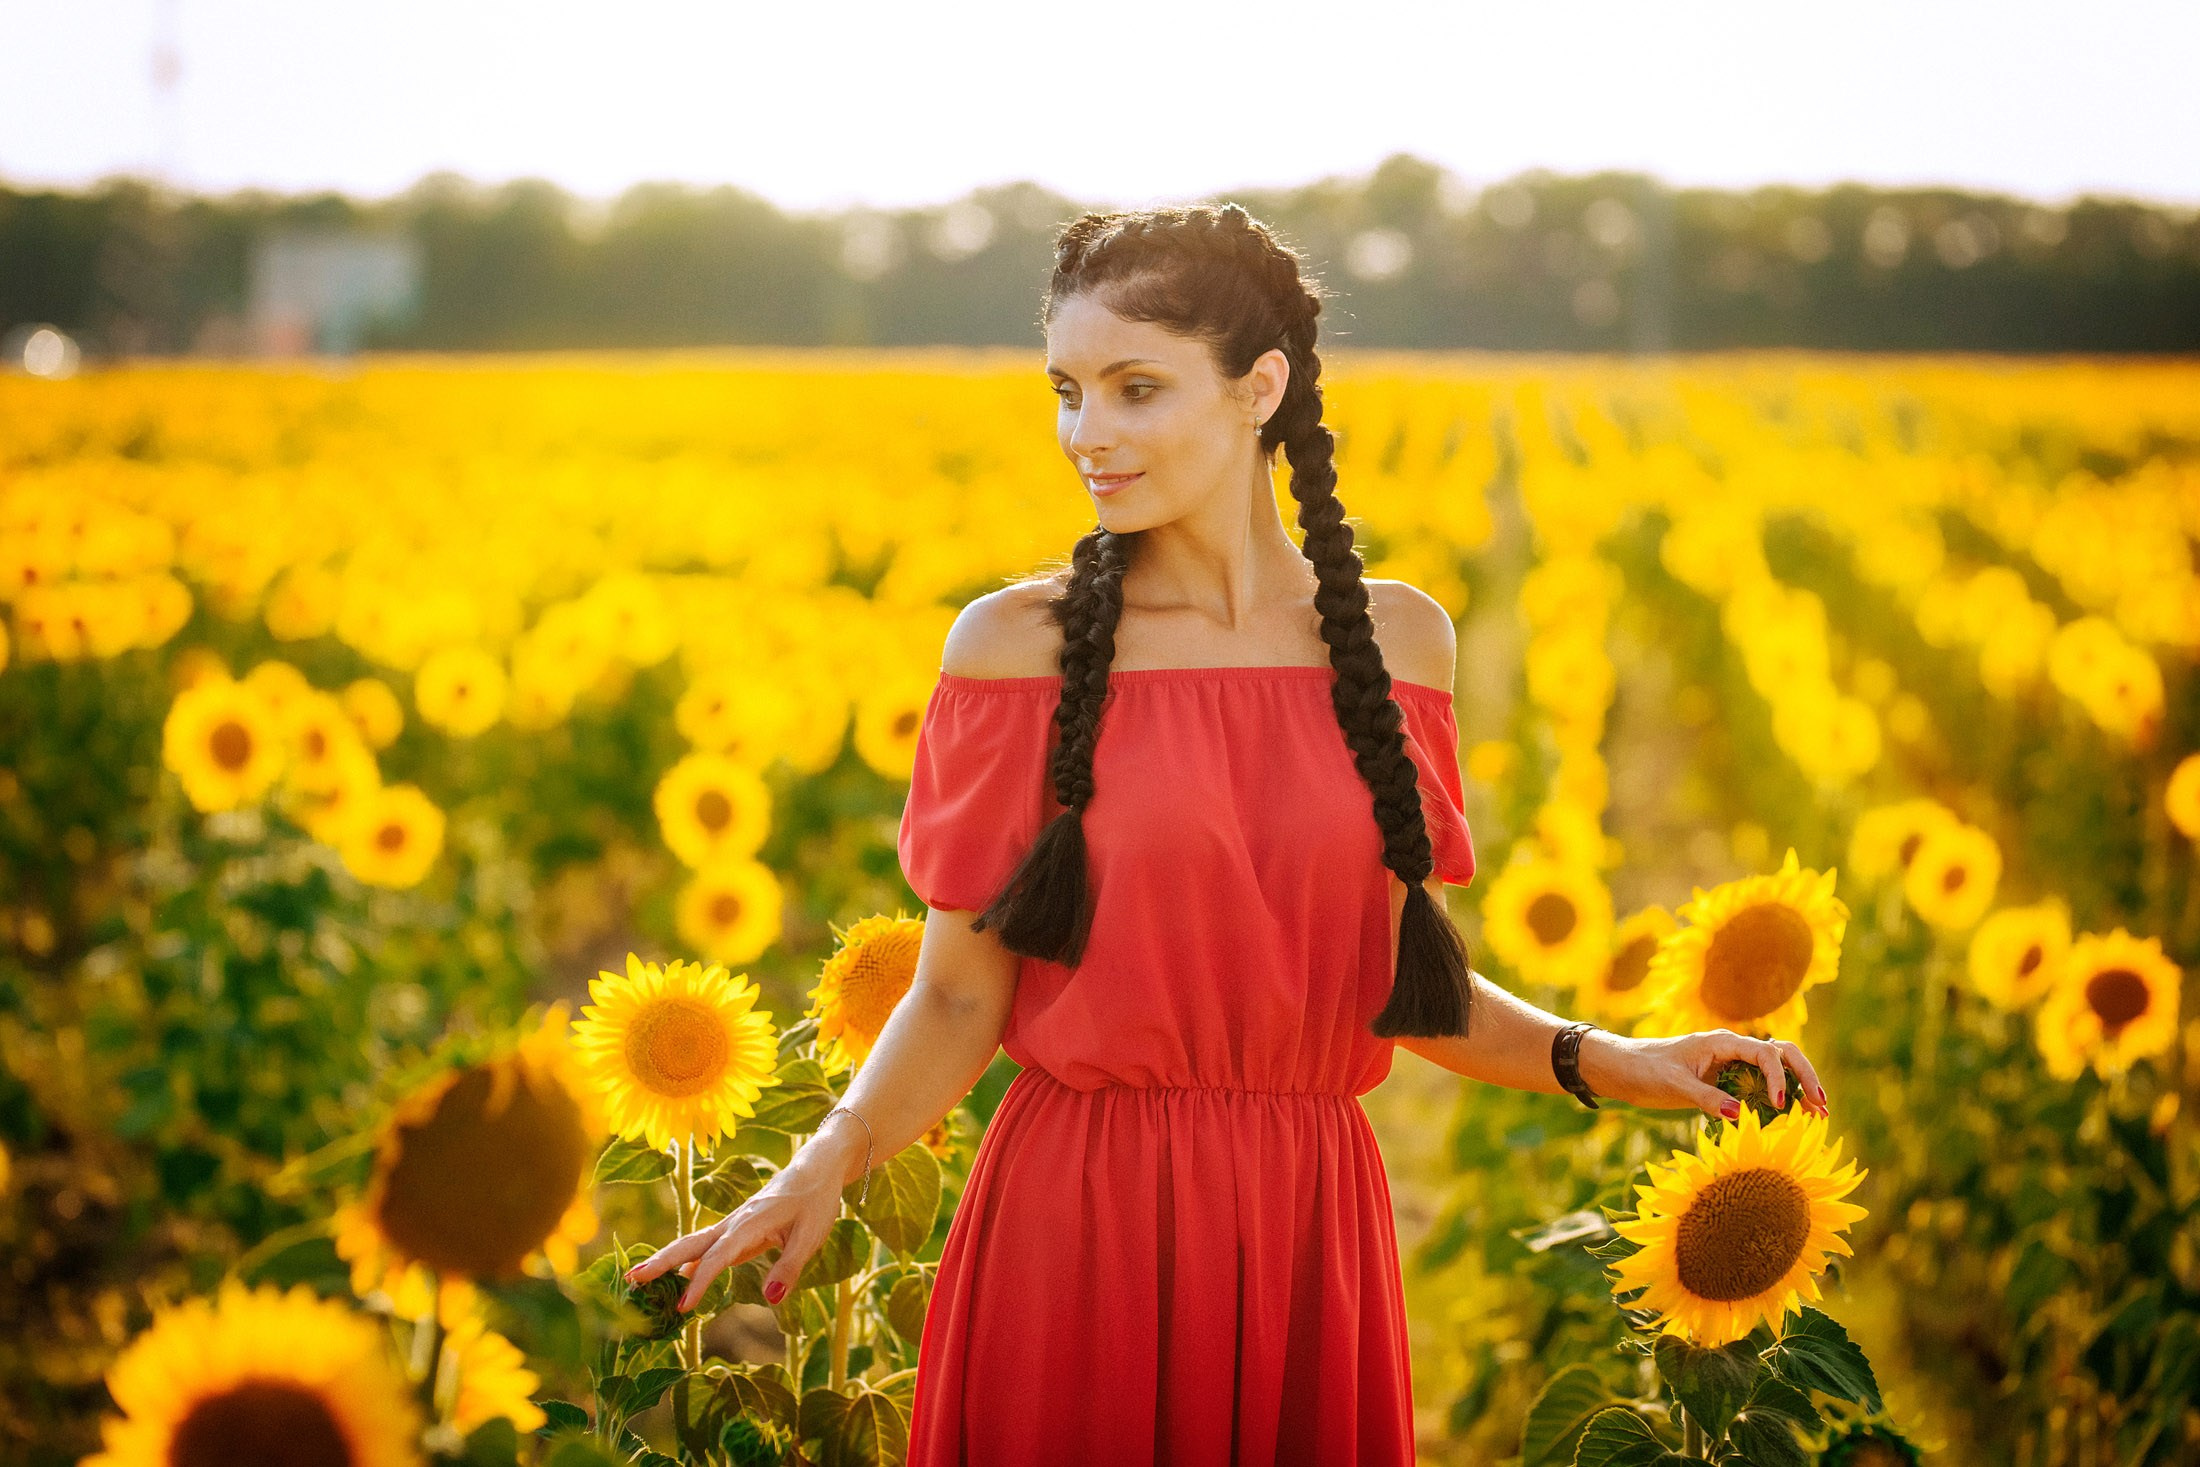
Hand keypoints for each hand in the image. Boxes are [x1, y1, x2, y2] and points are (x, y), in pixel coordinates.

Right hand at [622, 1132, 856, 1312]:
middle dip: (661, 1261)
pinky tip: (677, 1277)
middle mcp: (735, 1222)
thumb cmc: (816, 1201)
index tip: (683, 1307)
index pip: (719, 1257)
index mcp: (751, 1223)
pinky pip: (707, 1246)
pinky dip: (689, 1261)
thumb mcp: (811, 1236)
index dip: (700, 1282)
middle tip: (632, 1279)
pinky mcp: (738, 1228)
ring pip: (695, 1243)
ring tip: (638, 1280)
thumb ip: (790, 1268)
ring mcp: (734, 1224)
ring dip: (668, 1260)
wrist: (817, 1167)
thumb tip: (771, 1299)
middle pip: (692, 1243)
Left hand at [1580, 1028, 1828, 1121]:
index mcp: (1721, 1042)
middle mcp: (1731, 1049)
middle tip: (1822, 1106)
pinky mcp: (1725, 1079)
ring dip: (1798, 1087)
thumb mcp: (1673, 1086)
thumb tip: (1740, 1115)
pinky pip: (1759, 1086)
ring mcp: (1730, 1064)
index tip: (1781, 1105)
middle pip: (1782, 1054)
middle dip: (1805, 1076)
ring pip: (1775, 1069)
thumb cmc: (1644, 1070)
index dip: (1779, 1077)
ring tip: (1819, 1114)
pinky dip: (1778, 1098)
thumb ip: (1706, 1099)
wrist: (1621, 1069)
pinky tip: (1791, 1118)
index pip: (1765, 1053)